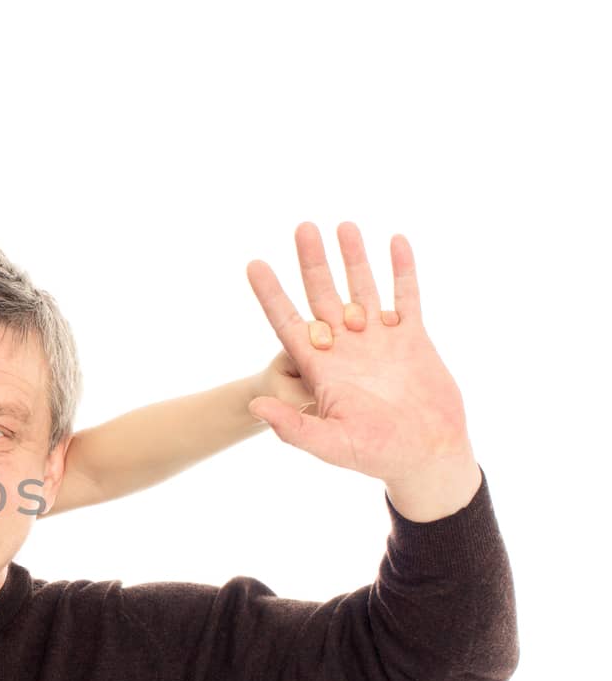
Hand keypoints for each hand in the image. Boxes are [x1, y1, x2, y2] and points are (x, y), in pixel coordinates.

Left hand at [247, 223, 479, 517]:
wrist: (427, 456)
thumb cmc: (376, 456)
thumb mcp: (329, 444)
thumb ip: (293, 427)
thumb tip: (254, 406)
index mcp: (321, 368)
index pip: (287, 323)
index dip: (270, 294)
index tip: (253, 264)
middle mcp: (346, 347)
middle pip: (322, 295)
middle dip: (312, 262)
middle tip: (302, 227)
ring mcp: (379, 340)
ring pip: (362, 288)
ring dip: (353, 258)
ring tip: (343, 224)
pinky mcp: (413, 339)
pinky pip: (407, 296)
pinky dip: (402, 270)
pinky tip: (395, 241)